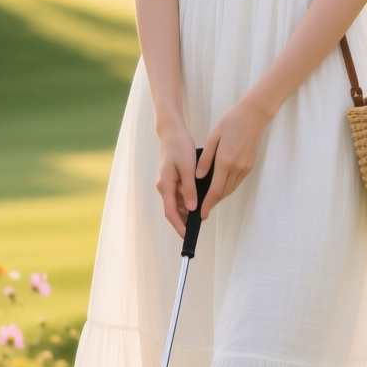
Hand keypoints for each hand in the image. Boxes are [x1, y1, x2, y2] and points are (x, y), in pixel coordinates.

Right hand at [156, 122, 198, 238]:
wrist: (172, 132)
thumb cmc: (179, 146)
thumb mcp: (187, 167)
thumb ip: (189, 188)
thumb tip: (191, 208)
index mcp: (165, 185)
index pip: (170, 212)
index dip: (179, 225)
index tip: (187, 235)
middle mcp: (164, 187)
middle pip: (173, 210)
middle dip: (185, 220)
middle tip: (199, 226)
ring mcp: (167, 183)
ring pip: (178, 202)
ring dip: (188, 210)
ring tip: (202, 214)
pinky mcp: (172, 179)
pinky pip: (180, 193)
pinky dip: (188, 199)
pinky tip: (199, 199)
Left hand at [197, 94, 269, 220]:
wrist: (254, 115)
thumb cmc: (231, 122)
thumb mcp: (213, 138)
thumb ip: (205, 159)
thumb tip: (198, 177)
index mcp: (225, 161)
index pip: (215, 190)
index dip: (208, 204)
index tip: (201, 214)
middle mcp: (237, 168)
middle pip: (224, 192)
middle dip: (213, 203)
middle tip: (203, 210)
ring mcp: (245, 167)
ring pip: (231, 188)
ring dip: (221, 196)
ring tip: (210, 200)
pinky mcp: (250, 165)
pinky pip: (237, 181)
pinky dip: (228, 187)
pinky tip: (221, 186)